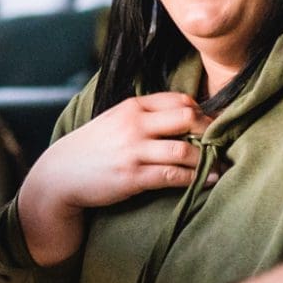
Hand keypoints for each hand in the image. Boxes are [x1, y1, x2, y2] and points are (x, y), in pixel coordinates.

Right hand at [17, 93, 212, 264]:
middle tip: (222, 143)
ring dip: (207, 159)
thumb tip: (185, 114)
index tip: (215, 125)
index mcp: (132, 107)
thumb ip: (144, 115)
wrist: (60, 174)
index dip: (203, 112)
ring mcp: (133, 151)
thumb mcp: (115, 121)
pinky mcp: (132, 176)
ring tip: (220, 166)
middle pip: (187, 118)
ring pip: (184, 150)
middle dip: (210, 130)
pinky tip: (207, 180)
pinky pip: (173, 175)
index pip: (179, 101)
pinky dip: (195, 179)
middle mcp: (134, 125)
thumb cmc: (92, 147)